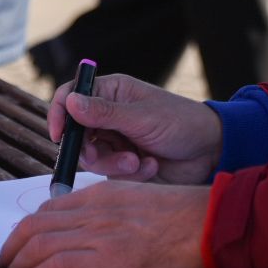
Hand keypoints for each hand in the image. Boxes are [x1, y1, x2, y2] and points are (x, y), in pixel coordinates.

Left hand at [0, 179, 209, 267]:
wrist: (206, 223)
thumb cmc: (182, 216)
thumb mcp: (139, 199)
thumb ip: (111, 208)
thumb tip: (91, 228)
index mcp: (101, 193)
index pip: (49, 208)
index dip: (26, 228)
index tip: (21, 245)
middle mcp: (94, 210)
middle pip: (34, 225)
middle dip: (12, 247)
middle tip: (6, 265)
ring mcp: (99, 233)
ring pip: (38, 245)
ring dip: (17, 265)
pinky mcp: (106, 259)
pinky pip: (55, 266)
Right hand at [45, 73, 222, 184]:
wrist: (209, 152)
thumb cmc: (181, 122)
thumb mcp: (142, 117)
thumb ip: (104, 113)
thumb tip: (70, 101)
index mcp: (111, 92)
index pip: (70, 96)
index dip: (59, 113)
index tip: (58, 135)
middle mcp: (108, 116)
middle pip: (75, 134)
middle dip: (89, 150)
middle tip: (101, 158)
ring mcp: (115, 141)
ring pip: (91, 159)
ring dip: (113, 165)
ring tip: (138, 163)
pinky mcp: (123, 164)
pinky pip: (110, 174)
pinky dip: (130, 174)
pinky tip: (151, 166)